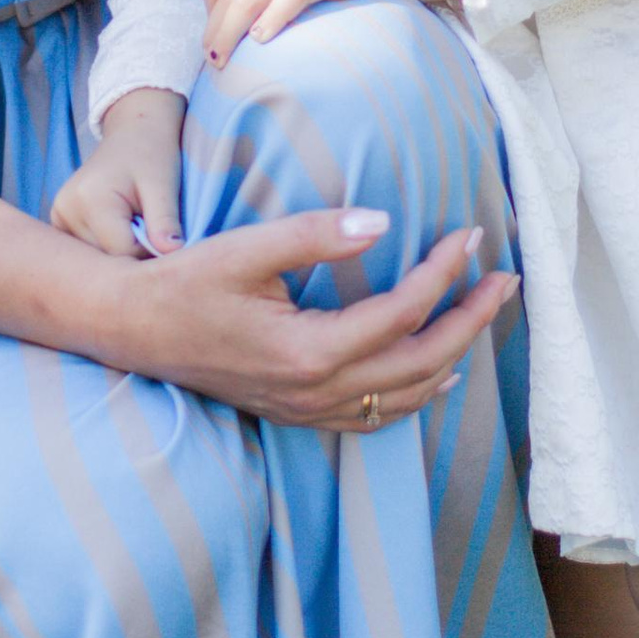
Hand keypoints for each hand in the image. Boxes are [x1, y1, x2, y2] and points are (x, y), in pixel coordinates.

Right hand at [51, 88, 187, 256]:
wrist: (133, 132)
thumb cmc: (152, 154)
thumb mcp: (164, 184)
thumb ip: (165, 221)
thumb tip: (171, 255)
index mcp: (90, 200)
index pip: (123, 253)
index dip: (150, 251)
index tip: (165, 234)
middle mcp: (65, 210)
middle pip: (107, 258)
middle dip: (135, 251)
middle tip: (152, 224)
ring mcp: (57, 216)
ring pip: (97, 258)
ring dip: (121, 250)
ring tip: (135, 220)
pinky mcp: (58, 221)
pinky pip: (88, 250)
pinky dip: (107, 245)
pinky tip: (120, 225)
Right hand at [104, 204, 516, 429]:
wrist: (132, 331)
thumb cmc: (184, 283)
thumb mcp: (246, 249)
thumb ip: (315, 236)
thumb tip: (382, 222)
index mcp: (309, 351)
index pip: (402, 312)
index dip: (443, 273)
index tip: (470, 235)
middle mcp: (317, 392)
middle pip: (422, 363)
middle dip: (472, 320)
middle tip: (506, 279)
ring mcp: (309, 409)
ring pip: (406, 398)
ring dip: (453, 356)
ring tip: (481, 313)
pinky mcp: (299, 412)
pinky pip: (377, 415)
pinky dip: (415, 393)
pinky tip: (434, 372)